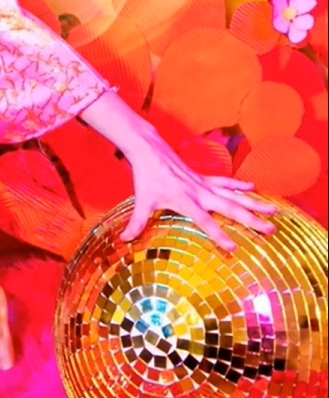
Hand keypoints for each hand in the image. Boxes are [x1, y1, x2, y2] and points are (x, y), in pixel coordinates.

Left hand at [122, 132, 276, 250]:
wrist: (148, 149)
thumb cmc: (146, 177)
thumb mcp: (141, 201)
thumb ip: (136, 223)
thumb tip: (124, 239)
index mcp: (185, 200)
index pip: (205, 221)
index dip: (218, 234)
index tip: (234, 248)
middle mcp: (199, 192)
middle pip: (229, 208)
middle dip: (251, 220)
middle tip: (270, 230)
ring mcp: (203, 183)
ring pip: (233, 194)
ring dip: (254, 202)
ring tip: (274, 210)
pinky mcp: (203, 177)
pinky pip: (224, 181)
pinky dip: (238, 184)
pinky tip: (253, 186)